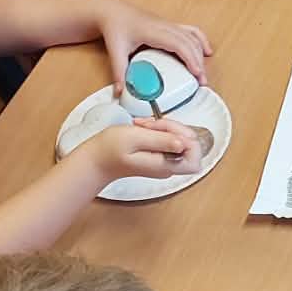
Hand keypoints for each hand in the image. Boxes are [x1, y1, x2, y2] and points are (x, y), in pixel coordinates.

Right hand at [78, 118, 202, 185]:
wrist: (97, 160)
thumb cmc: (110, 150)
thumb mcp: (134, 138)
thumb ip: (160, 140)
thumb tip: (183, 143)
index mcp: (165, 164)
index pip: (195, 156)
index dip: (186, 137)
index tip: (166, 130)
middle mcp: (169, 166)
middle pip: (190, 145)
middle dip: (175, 128)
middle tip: (153, 124)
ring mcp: (165, 161)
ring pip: (180, 139)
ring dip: (165, 127)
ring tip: (145, 125)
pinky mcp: (160, 155)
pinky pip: (169, 139)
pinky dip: (159, 130)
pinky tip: (145, 128)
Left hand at [93, 0, 210, 96]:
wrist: (112, 11)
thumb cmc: (115, 27)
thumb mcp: (116, 51)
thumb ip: (119, 72)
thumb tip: (120, 91)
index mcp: (153, 31)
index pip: (178, 44)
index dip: (190, 58)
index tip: (197, 73)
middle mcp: (164, 26)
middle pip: (189, 42)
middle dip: (198, 62)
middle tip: (201, 81)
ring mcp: (169, 25)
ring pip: (192, 36)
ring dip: (201, 53)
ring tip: (203, 72)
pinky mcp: (170, 26)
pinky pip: (191, 31)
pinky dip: (201, 40)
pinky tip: (206, 51)